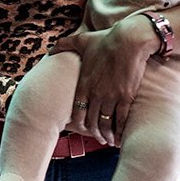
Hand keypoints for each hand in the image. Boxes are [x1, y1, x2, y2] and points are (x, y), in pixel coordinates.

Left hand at [53, 16, 151, 145]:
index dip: (79, 123)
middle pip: (92, 121)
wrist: (129, 40)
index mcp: (84, 83)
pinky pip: (122, 120)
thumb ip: (64, 44)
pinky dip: (121, 130)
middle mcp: (95, 93)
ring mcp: (110, 96)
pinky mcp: (126, 97)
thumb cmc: (106, 39)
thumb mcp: (81, 40)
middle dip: (94, 132)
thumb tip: (51, 49)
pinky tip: (122, 136)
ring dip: (107, 135)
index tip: (83, 128)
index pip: (77, 110)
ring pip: (106, 123)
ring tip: (110, 141)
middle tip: (98, 138)